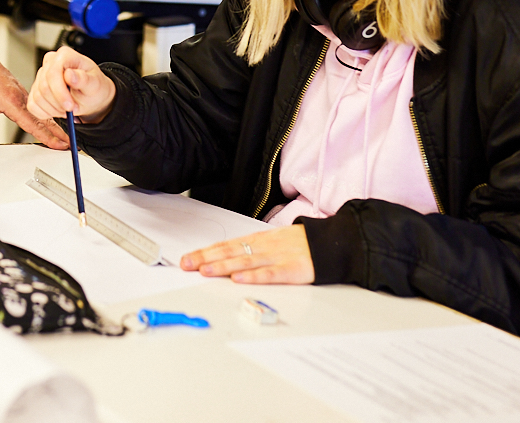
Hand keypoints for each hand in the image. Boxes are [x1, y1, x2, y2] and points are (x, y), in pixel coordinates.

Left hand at [0, 36, 68, 147]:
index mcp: (11, 101)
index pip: (32, 123)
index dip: (47, 136)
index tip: (59, 145)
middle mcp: (20, 96)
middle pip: (43, 118)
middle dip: (58, 132)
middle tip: (70, 144)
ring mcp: (21, 93)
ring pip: (41, 110)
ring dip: (54, 123)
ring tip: (65, 136)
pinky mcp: (18, 91)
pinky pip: (36, 105)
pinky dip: (45, 114)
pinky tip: (50, 120)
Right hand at [26, 46, 116, 122]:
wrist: (90, 96)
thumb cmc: (93, 87)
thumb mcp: (95, 84)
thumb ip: (83, 79)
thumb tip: (69, 74)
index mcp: (65, 55)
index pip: (53, 73)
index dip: (60, 92)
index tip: (70, 106)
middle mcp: (50, 62)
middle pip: (44, 87)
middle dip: (59, 104)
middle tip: (72, 110)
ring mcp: (40, 76)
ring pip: (38, 98)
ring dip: (54, 110)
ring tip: (68, 109)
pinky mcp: (35, 89)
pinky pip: (33, 106)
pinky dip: (46, 113)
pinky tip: (58, 110)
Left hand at [179, 225, 313, 284]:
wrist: (332, 242)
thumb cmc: (300, 245)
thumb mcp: (272, 242)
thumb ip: (251, 250)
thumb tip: (225, 259)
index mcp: (258, 240)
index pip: (225, 246)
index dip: (205, 252)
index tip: (187, 258)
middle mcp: (263, 247)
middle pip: (230, 252)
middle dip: (206, 258)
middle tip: (187, 265)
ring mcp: (277, 257)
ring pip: (245, 262)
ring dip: (223, 267)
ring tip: (205, 271)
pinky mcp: (293, 269)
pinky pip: (270, 274)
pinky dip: (254, 276)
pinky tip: (240, 279)